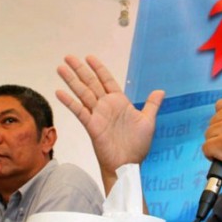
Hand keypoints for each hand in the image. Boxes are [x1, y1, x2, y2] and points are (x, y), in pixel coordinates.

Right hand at [56, 55, 164, 190]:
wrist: (129, 164)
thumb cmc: (138, 145)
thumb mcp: (148, 121)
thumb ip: (152, 105)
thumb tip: (161, 91)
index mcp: (120, 102)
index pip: (107, 80)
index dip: (99, 68)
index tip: (89, 57)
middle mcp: (107, 106)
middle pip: (91, 83)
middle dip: (80, 70)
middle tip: (68, 57)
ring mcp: (98, 115)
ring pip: (82, 93)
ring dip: (72, 81)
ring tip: (61, 68)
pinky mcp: (92, 125)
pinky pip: (79, 111)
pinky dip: (69, 102)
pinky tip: (60, 92)